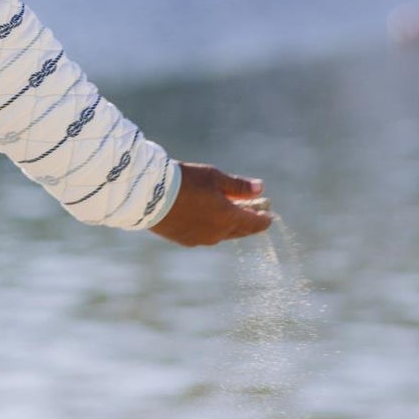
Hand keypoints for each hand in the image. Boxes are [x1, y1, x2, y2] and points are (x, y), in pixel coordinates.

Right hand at [147, 161, 271, 247]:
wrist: (149, 195)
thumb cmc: (185, 181)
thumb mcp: (214, 178)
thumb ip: (239, 186)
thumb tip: (261, 188)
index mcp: (228, 218)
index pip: (255, 223)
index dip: (264, 219)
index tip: (269, 215)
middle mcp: (218, 233)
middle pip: (241, 230)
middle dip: (249, 222)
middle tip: (255, 213)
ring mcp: (201, 239)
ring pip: (223, 234)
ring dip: (230, 225)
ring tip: (231, 213)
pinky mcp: (185, 240)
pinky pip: (206, 236)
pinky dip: (213, 227)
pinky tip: (208, 218)